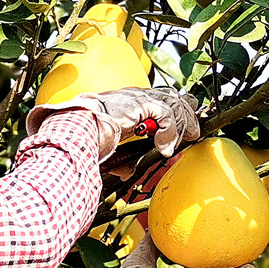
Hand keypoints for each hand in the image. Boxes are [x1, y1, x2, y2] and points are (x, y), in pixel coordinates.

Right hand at [27, 87, 199, 160]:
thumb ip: (123, 157)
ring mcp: (138, 98)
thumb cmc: (85, 139)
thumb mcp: (111, 149)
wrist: (75, 131)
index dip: (177, 111)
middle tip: (193, 132)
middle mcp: (135, 96)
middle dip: (187, 113)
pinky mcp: (140, 103)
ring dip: (181, 125)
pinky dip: (169, 132)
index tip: (187, 127)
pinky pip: (166, 115)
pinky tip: (164, 147)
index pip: (161, 99)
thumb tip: (127, 171)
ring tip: (181, 142)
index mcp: (128, 103)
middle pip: (173, 96)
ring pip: (173, 104)